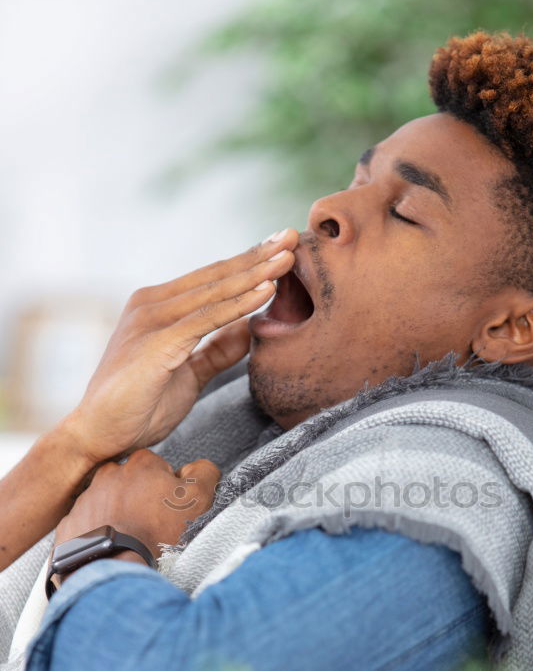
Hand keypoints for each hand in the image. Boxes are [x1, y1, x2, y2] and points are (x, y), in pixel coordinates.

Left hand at [53, 449, 220, 564]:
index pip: (159, 467)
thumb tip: (199, 467)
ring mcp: (86, 499)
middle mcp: (108, 474)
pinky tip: (112, 548)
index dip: (169, 488)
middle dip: (141, 499)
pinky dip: (100, 533)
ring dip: (119, 516)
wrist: (114, 568)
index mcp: (140, 463)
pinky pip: (89, 525)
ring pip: (109, 503)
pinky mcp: (70, 524)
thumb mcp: (197, 500)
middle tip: (152, 526)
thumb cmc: (157, 533)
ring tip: (132, 540)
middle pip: (132, 483)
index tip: (170, 510)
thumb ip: (204, 473)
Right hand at [62, 228, 297, 464]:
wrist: (101, 435)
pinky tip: (267, 291)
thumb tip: (249, 329)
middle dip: (257, 256)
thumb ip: (217, 350)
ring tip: (288, 256)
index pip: (211, 280)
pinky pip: (207, 319)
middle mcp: (152, 305)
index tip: (282, 248)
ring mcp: (152, 320)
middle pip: (216, 276)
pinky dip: (239, 305)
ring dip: (255, 273)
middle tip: (294, 236)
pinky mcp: (157, 342)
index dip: (248, 262)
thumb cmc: (139, 407)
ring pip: (215, 292)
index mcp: (157, 308)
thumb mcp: (190, 373)